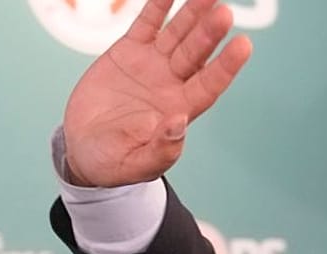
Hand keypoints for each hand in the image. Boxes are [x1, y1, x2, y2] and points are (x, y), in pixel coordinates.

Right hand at [62, 0, 252, 186]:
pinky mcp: (129, 51)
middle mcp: (171, 84)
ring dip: (191, 13)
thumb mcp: (135, 165)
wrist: (83, 148)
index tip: (243, 45)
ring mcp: (152, 65)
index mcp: (179, 111)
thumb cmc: (113, 162)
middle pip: (195, 53)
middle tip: (224, 12)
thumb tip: (180, 124)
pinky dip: (157, 6)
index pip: (209, 84)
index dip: (226, 66)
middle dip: (209, 32)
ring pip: (176, 33)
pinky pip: (146, 23)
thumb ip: (160, 150)